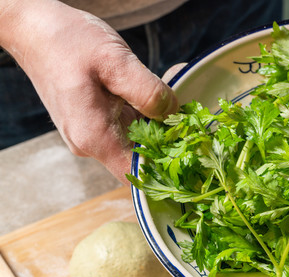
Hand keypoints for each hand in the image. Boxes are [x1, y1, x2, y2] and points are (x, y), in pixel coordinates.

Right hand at [0, 0, 177, 183]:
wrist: (34, 28)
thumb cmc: (68, 41)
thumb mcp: (115, 62)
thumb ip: (147, 92)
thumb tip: (173, 113)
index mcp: (95, 137)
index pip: (137, 175)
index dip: (168, 168)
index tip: (192, 149)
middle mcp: (91, 143)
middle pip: (142, 156)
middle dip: (170, 136)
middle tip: (190, 110)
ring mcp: (92, 133)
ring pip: (138, 139)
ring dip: (160, 120)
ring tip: (174, 88)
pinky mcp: (94, 121)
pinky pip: (128, 124)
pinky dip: (146, 110)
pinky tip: (159, 87)